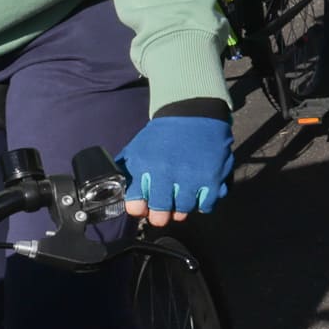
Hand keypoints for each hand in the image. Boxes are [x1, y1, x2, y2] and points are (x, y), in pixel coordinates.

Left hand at [122, 107, 233, 223]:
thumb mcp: (137, 148)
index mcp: (145, 167)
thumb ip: (127, 171)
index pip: (136, 207)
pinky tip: (198, 190)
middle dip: (160, 213)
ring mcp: (192, 178)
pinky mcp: (213, 179)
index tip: (144, 204)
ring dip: (181, 206)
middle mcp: (168, 174)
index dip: (139, 208)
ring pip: (183, 213)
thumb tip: (115, 190)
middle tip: (164, 204)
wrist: (192, 112)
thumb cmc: (162, 134)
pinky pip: (205, 206)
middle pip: (160, 216)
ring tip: (181, 193)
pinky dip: (202, 202)